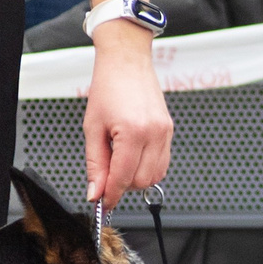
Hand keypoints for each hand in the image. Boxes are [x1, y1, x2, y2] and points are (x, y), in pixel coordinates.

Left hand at [84, 23, 171, 208]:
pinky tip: (133, 156)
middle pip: (141, 182)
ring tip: (120, 161)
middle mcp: (154, 134)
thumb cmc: (108, 87)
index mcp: (133, 132)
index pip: (123, 178)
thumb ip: (95, 163)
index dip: (110, 195)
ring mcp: (165, 132)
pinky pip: (163, 163)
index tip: (102, 202)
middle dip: (122, 185)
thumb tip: (96, 192)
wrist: (127, 62)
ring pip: (155, 176)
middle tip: (106, 174)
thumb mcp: (92, 127)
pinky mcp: (170, 130)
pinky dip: (148, 168)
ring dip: (136, 178)